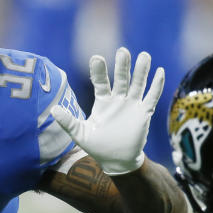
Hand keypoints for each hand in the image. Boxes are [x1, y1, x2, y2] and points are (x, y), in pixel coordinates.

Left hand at [52, 47, 164, 175]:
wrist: (117, 161)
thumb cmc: (98, 146)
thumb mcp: (80, 134)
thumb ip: (68, 122)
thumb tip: (53, 110)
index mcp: (102, 101)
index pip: (101, 82)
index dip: (99, 71)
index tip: (97, 58)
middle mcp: (118, 99)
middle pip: (121, 78)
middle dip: (122, 66)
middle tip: (123, 51)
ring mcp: (132, 105)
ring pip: (138, 84)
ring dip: (141, 71)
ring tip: (144, 55)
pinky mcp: (144, 113)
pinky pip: (151, 97)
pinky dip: (156, 85)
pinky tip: (159, 71)